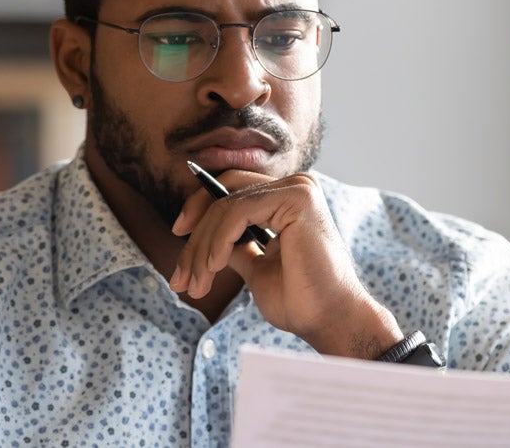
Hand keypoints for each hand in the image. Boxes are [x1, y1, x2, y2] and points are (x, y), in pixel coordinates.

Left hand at [168, 170, 402, 358]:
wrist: (331, 321)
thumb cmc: (302, 301)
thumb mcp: (257, 269)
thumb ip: (238, 247)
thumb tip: (207, 240)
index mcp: (288, 200)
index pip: (231, 191)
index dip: (199, 212)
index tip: (178, 241)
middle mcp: (296, 187)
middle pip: (223, 192)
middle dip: (194, 233)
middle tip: (180, 277)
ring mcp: (298, 189)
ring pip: (225, 205)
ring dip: (201, 248)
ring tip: (195, 284)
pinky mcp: (296, 199)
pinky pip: (236, 212)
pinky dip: (216, 242)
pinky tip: (212, 269)